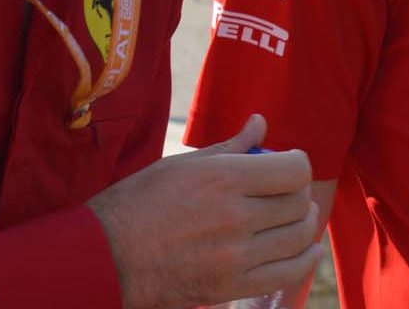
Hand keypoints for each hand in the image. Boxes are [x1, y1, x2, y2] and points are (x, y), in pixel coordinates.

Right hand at [87, 114, 322, 308]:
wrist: (104, 259)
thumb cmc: (137, 204)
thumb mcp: (181, 165)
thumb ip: (229, 147)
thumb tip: (260, 123)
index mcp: (223, 179)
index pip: (295, 170)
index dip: (297, 164)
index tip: (287, 165)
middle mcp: (234, 217)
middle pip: (299, 203)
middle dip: (299, 194)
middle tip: (288, 193)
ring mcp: (235, 256)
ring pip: (299, 237)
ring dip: (304, 224)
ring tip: (294, 218)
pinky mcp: (231, 286)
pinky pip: (288, 273)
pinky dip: (303, 259)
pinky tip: (300, 248)